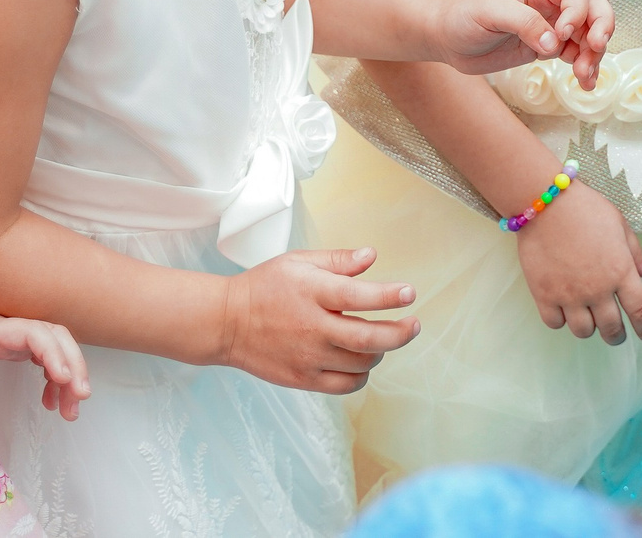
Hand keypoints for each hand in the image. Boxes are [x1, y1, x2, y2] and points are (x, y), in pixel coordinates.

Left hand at [0, 263, 90, 422]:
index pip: (35, 334)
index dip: (55, 354)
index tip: (64, 379)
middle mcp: (11, 328)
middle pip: (57, 337)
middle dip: (75, 365)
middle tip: (79, 398)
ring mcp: (14, 335)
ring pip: (56, 346)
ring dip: (71, 374)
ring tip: (70, 412)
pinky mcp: (11, 343)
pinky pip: (45, 355)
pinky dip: (55, 377)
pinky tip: (50, 401)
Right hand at [214, 249, 420, 394]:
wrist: (227, 323)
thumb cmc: (264, 288)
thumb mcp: (298, 262)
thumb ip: (337, 260)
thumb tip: (371, 256)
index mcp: (312, 292)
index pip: (359, 296)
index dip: (389, 296)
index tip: (409, 293)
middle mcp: (313, 327)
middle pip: (368, 338)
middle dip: (400, 333)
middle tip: (414, 324)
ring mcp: (308, 357)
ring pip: (361, 363)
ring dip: (381, 352)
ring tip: (383, 339)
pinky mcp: (303, 379)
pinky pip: (345, 385)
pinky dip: (361, 375)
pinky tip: (362, 360)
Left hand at [429, 0, 615, 88]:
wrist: (446, 39)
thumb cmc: (463, 15)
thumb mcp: (490, 11)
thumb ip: (524, 22)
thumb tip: (554, 43)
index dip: (577, 10)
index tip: (562, 33)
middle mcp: (549, 3)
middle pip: (592, 6)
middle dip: (601, 25)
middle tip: (596, 46)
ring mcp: (550, 26)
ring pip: (587, 34)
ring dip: (594, 53)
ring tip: (584, 75)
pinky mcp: (546, 48)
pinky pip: (575, 55)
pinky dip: (585, 68)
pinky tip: (585, 84)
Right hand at [517, 183, 641, 345]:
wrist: (544, 203)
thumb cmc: (584, 208)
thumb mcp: (619, 223)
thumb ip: (634, 251)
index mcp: (620, 271)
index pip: (640, 311)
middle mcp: (597, 289)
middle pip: (612, 329)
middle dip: (617, 336)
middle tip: (617, 334)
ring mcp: (569, 294)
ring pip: (584, 331)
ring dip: (590, 329)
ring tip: (589, 320)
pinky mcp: (544, 294)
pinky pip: (554, 323)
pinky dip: (561, 320)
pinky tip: (563, 310)